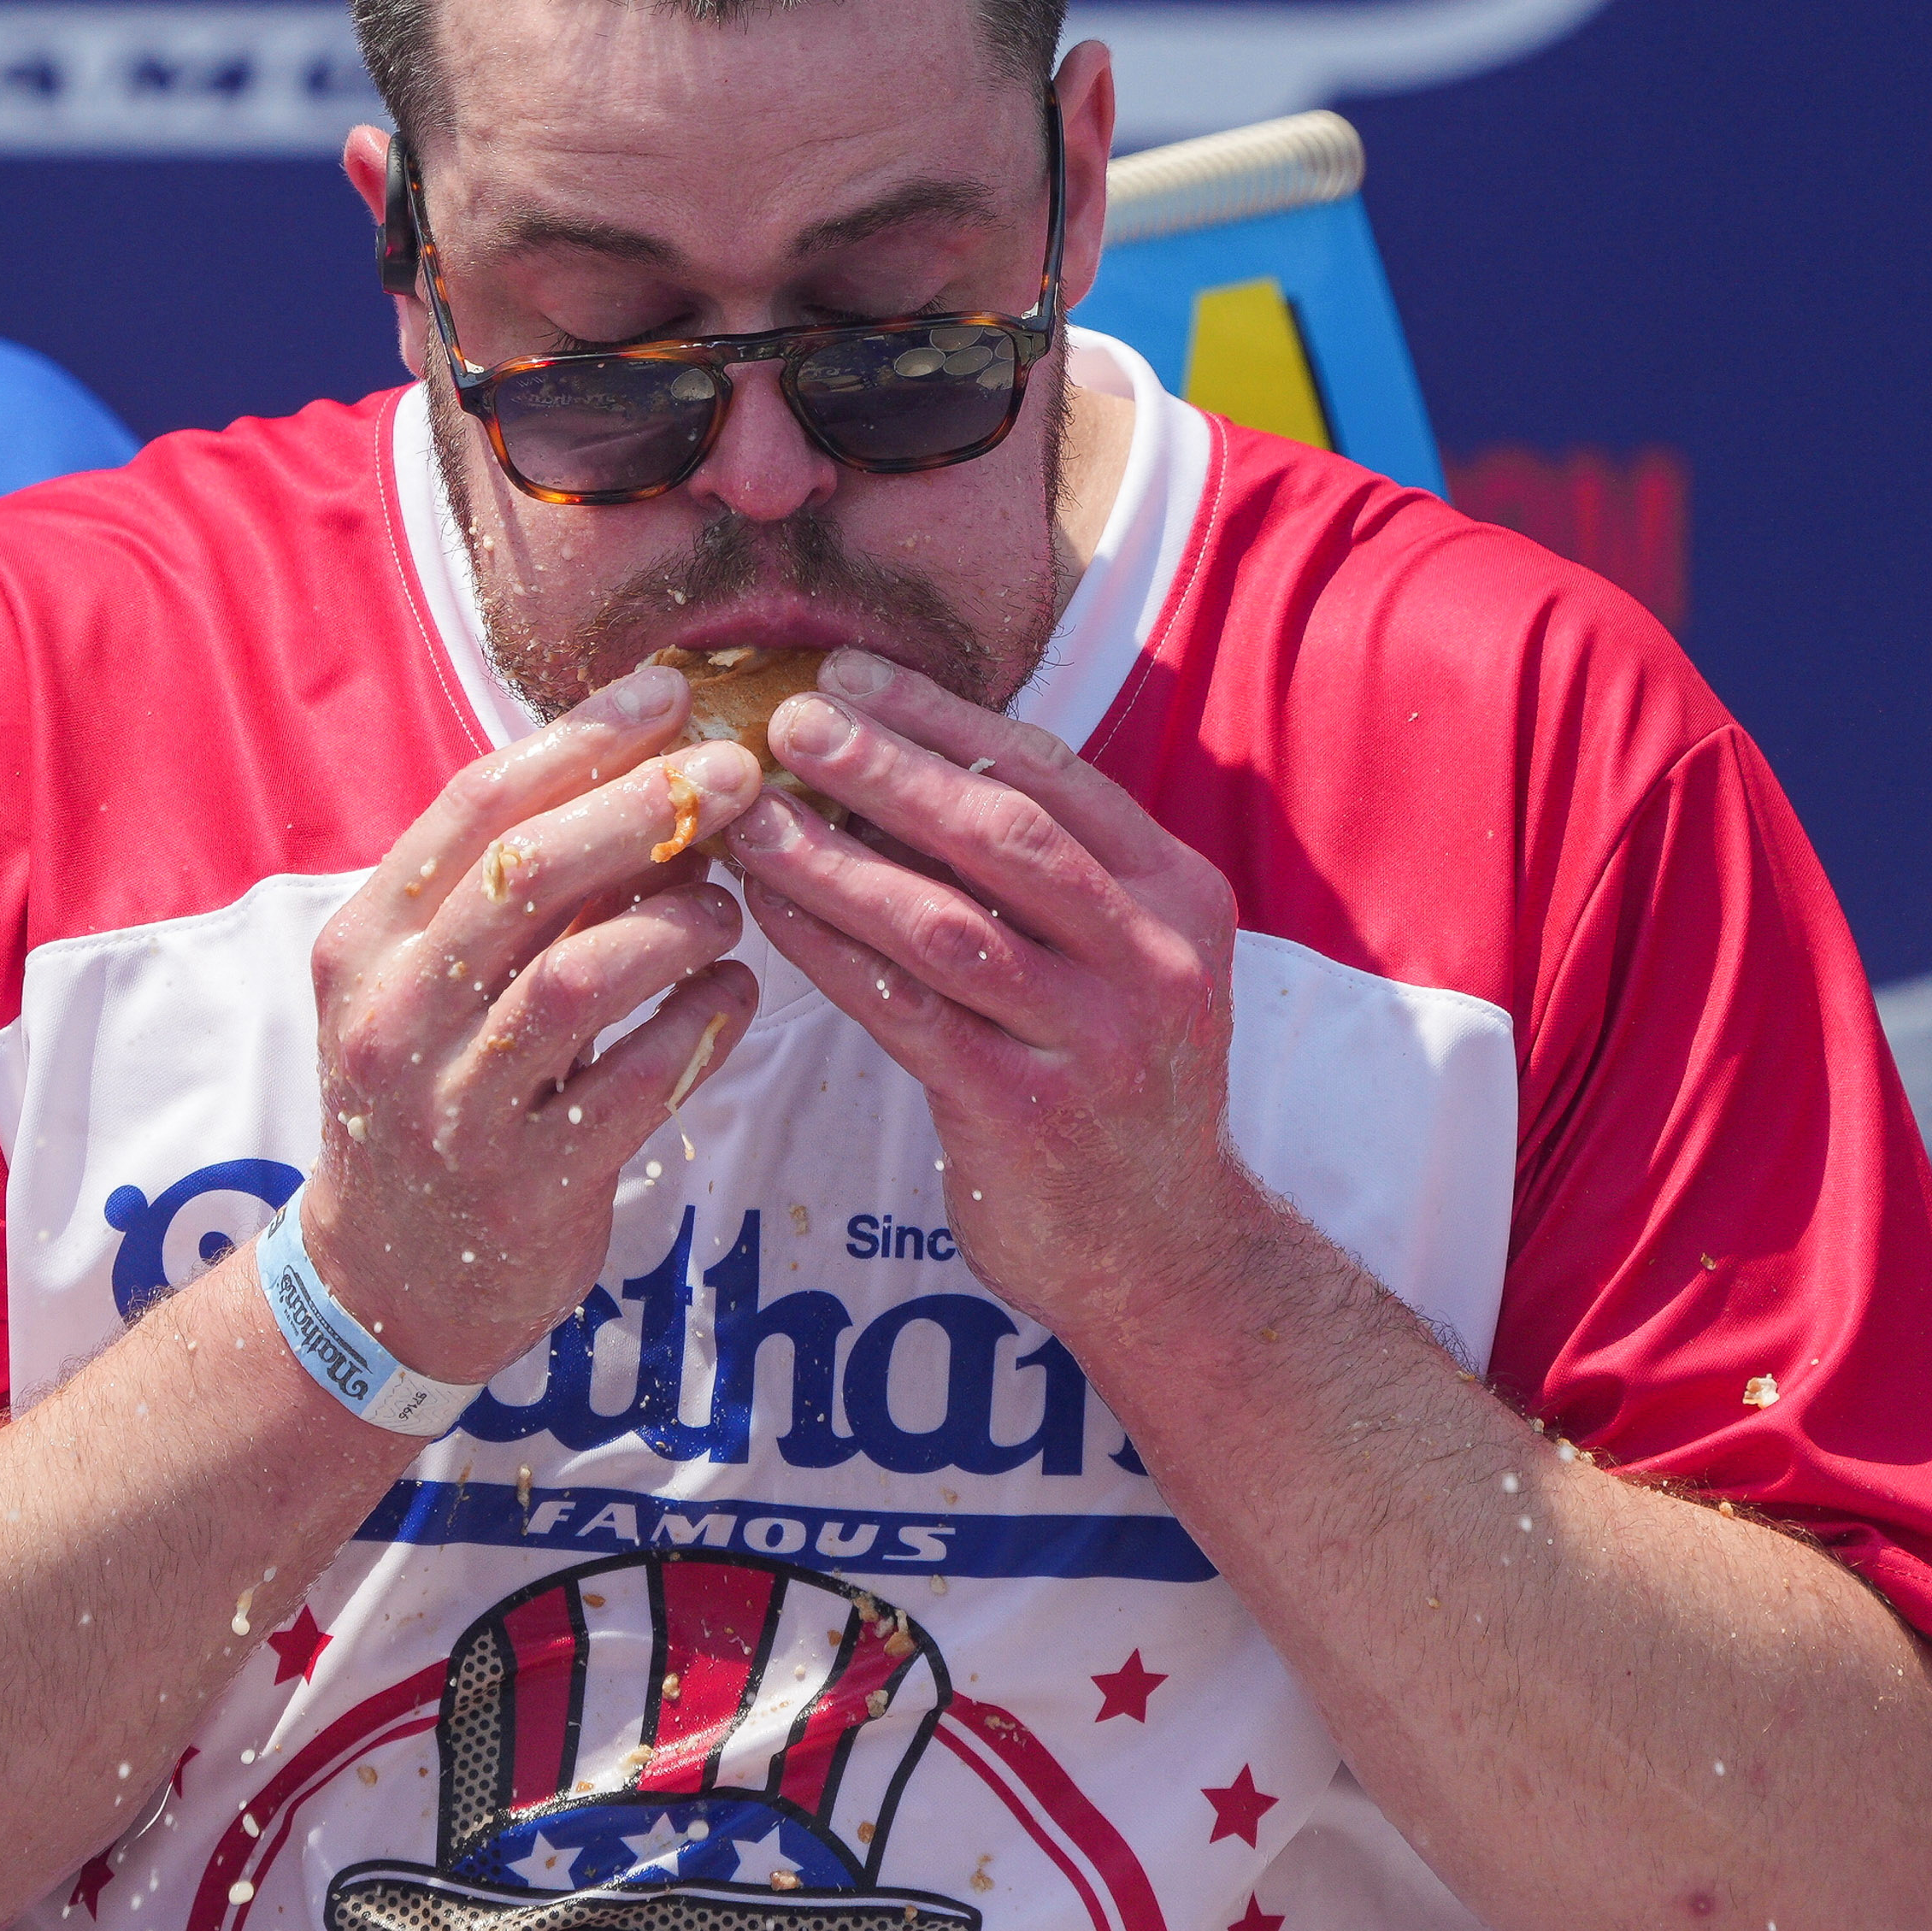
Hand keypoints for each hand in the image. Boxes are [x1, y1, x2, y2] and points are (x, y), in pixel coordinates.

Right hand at [299, 659, 763, 1375]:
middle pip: (528, 874)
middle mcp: (395, 1015)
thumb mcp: (435, 981)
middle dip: (647, 807)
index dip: (582, 738)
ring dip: (675, 922)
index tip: (671, 691)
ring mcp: (454, 1106)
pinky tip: (738, 998)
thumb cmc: (435, 1094)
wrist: (389, 1277)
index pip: (476, 806)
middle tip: (740, 773)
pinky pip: (633, 1086)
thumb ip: (519, 890)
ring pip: (578, 978)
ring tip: (727, 908)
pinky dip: (701, 1026)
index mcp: (367, 940)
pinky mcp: (525, 1186)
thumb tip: (650, 769)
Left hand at [718, 649, 1253, 1341]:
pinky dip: (830, 954)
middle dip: (887, 766)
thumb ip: (1050, 875)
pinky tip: (768, 914)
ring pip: (944, 923)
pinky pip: (906, 1013)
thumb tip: (894, 766)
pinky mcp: (1027, 1112)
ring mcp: (1096, 1038)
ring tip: (751, 817)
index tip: (847, 675)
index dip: (943, 717)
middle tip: (788, 722)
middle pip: (1002, 834)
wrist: (1168, 1255)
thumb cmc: (1116, 1084)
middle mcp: (1153, 957)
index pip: (1053, 774)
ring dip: (835, 861)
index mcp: (1180, 894)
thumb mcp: (1127, 961)